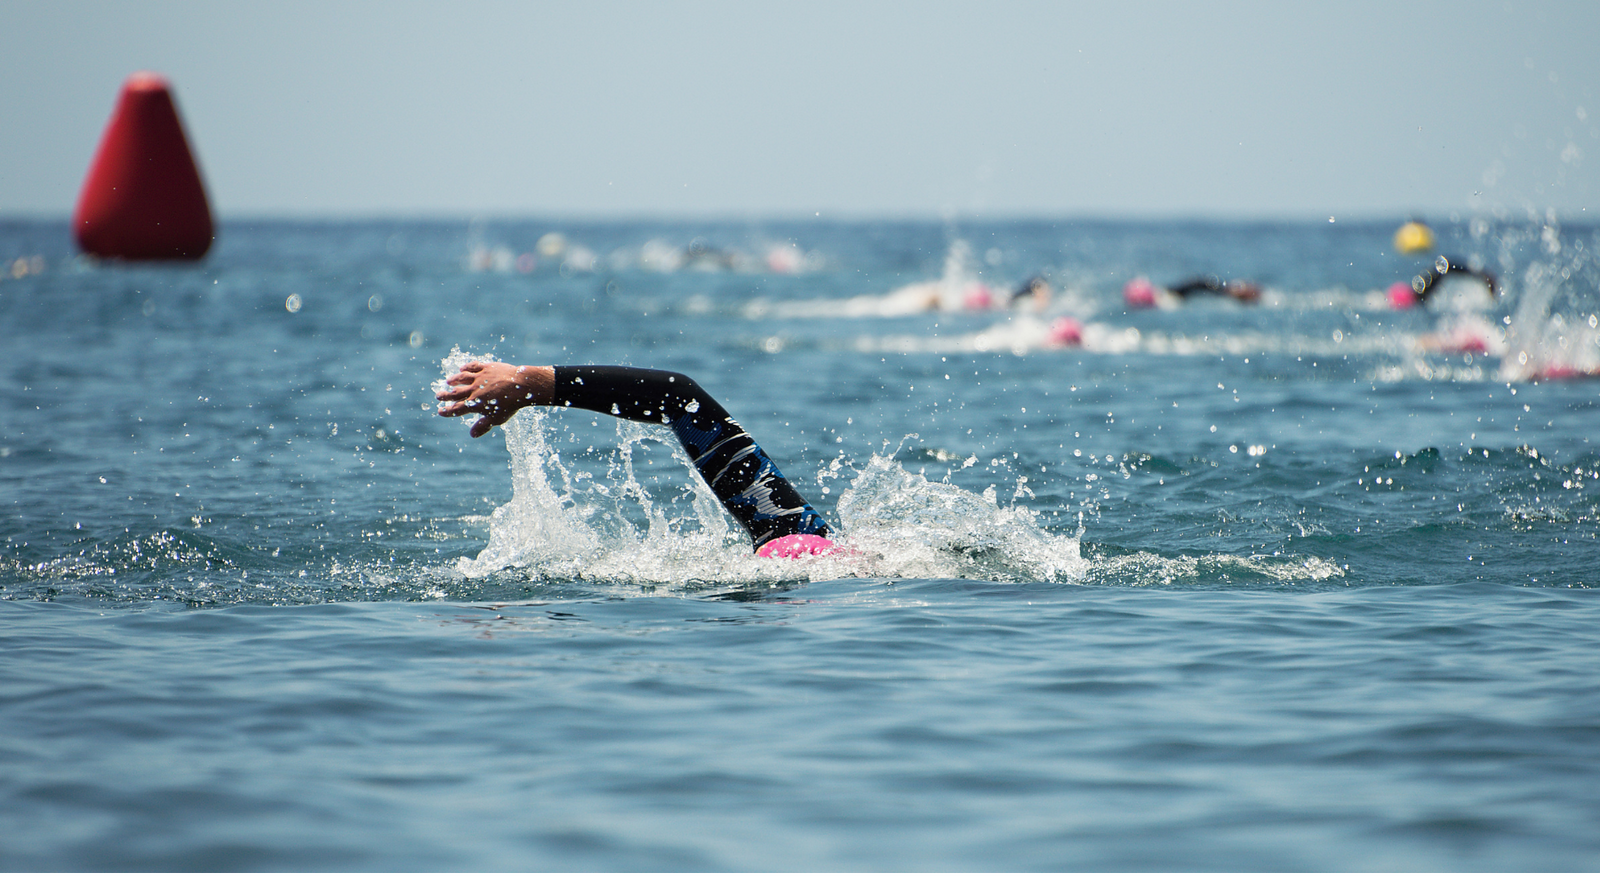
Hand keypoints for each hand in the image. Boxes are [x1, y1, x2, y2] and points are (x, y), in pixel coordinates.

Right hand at [436, 361, 552, 437]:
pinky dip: (466, 368)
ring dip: (454, 380)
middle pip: (455, 393)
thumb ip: (483, 426)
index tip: (440, 411)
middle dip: (445, 395)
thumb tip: (472, 435)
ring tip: (448, 382)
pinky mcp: (487, 368)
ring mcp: (480, 378)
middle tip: (438, 396)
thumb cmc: (510, 405)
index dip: (447, 411)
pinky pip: (473, 366)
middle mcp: (474, 390)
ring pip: (462, 378)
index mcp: (475, 404)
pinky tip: (462, 369)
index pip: (457, 409)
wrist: (521, 386)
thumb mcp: (496, 419)